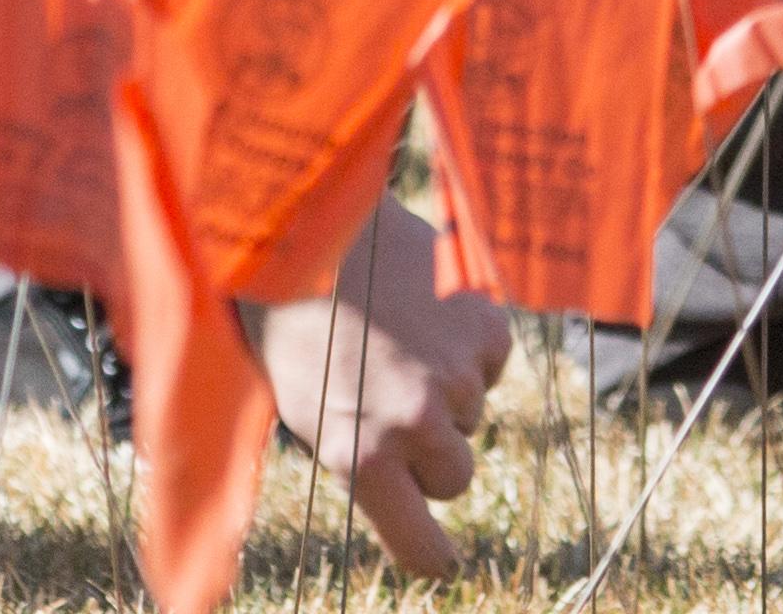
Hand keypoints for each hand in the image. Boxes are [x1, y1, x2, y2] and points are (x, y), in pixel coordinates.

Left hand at [256, 203, 503, 572]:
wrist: (316, 225)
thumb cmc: (294, 322)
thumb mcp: (305, 408)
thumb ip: (357, 459)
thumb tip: (403, 496)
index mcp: (359, 455)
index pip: (420, 546)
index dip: (431, 555)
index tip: (439, 558)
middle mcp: (415, 423)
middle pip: (453, 478)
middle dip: (430, 453)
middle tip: (390, 405)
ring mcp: (456, 374)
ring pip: (470, 413)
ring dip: (442, 389)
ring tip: (393, 338)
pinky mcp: (486, 327)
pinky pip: (488, 362)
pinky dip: (464, 345)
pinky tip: (423, 311)